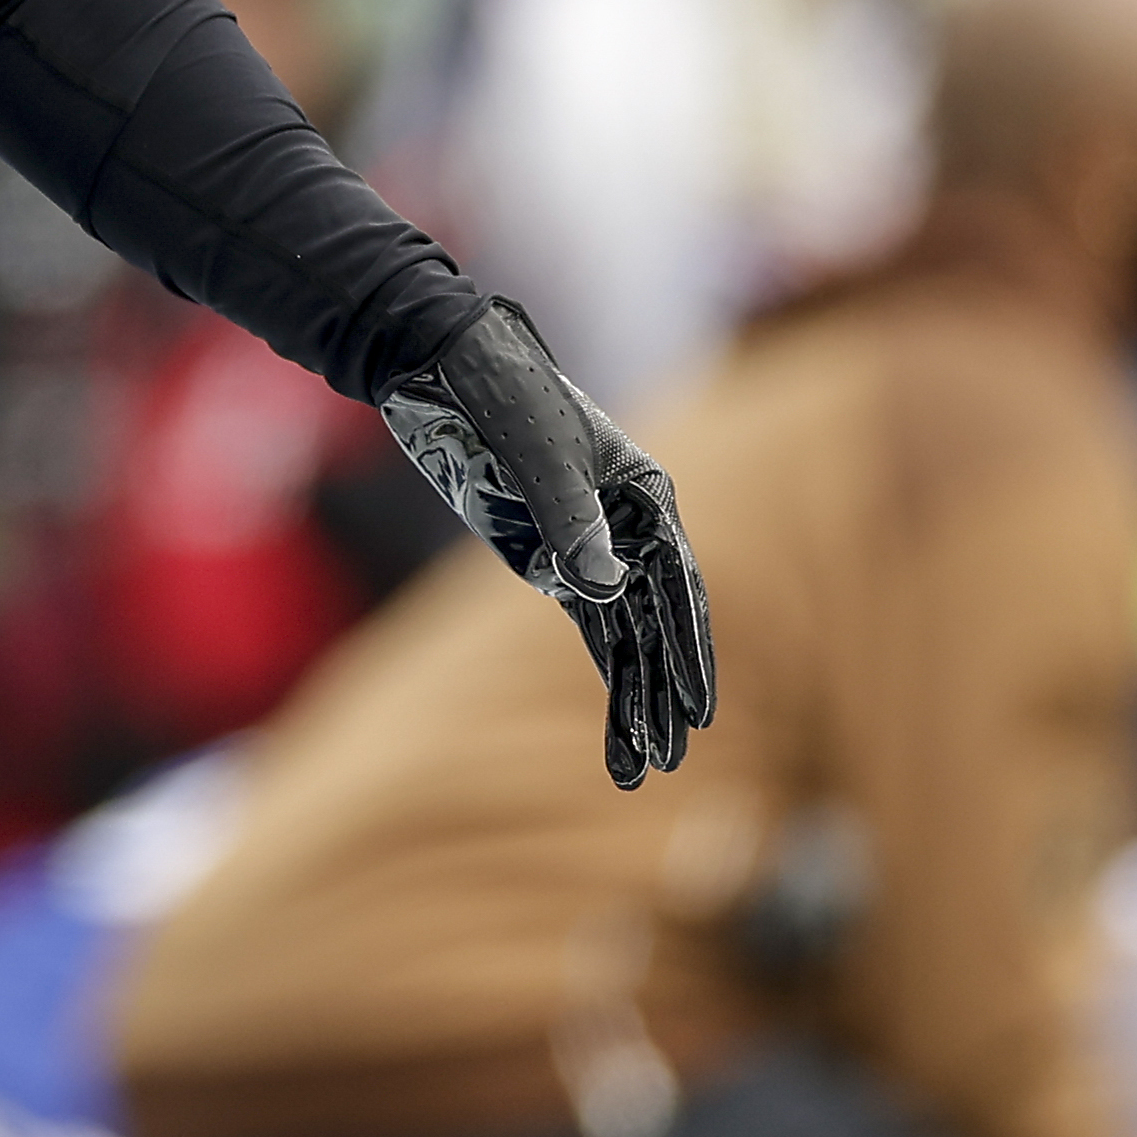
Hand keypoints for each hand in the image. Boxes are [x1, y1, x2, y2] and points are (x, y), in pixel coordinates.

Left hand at [380, 298, 715, 787]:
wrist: (440, 366)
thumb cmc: (501, 394)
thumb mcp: (536, 453)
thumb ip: (570, 519)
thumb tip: (607, 591)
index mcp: (647, 497)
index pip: (680, 588)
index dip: (690, 652)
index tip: (697, 711)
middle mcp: (631, 528)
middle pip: (659, 624)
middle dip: (664, 694)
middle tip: (671, 760)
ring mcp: (592, 545)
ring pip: (626, 637)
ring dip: (635, 699)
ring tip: (642, 770)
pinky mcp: (553, 558)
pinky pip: (592, 628)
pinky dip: (606, 674)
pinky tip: (620, 726)